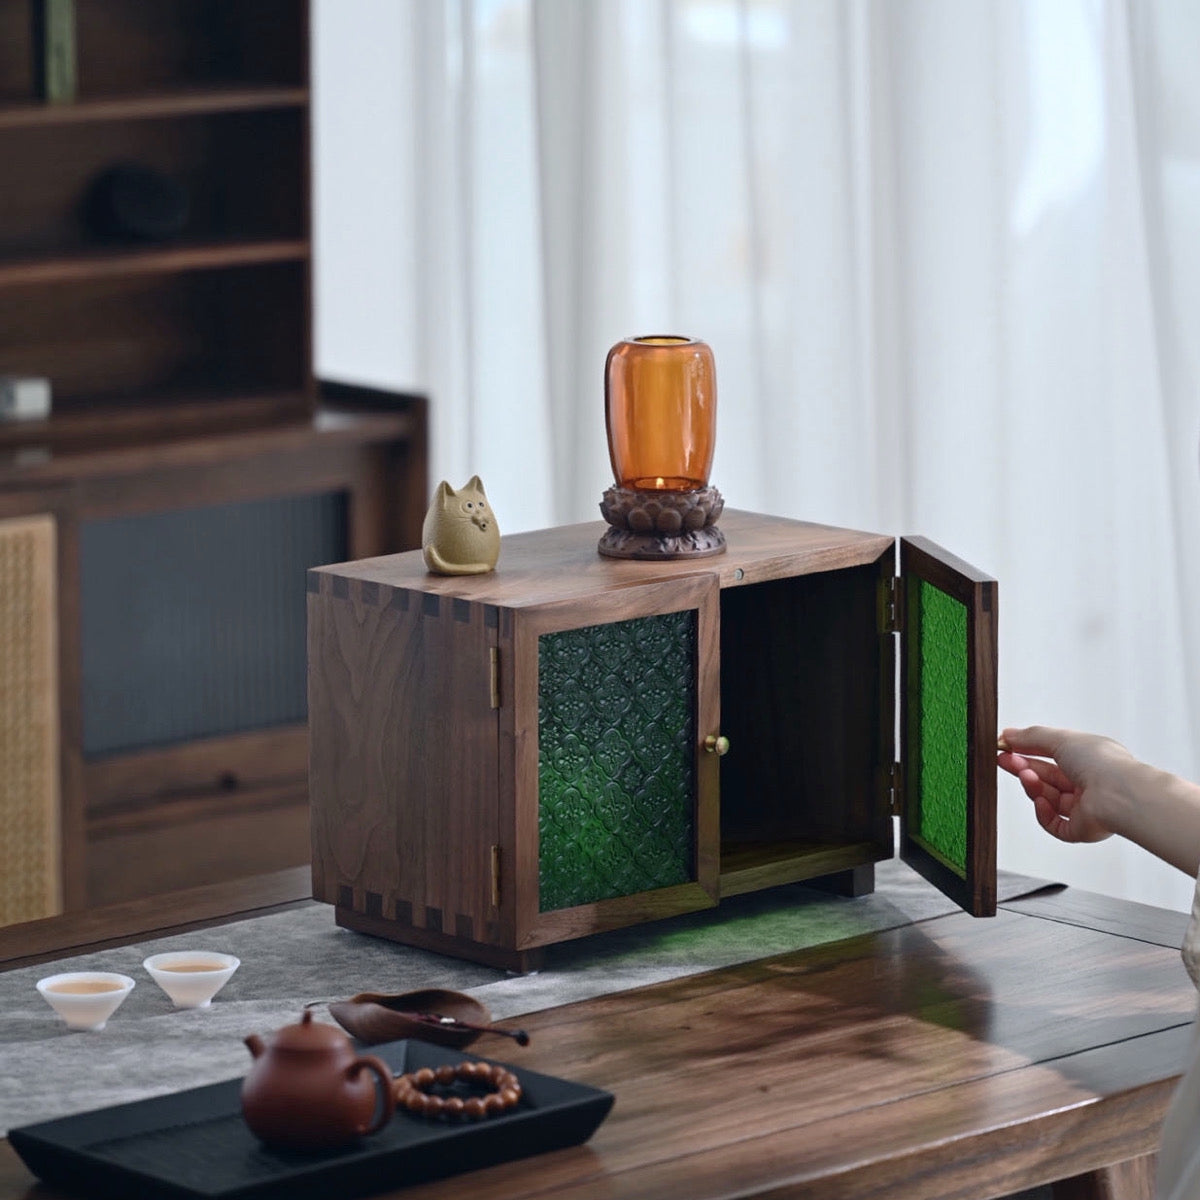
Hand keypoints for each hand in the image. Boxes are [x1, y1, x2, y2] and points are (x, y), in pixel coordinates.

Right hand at [997, 725, 1135, 844]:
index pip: (1050, 754)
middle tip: (1004, 760)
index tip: (1006, 746)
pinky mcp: (1080, 829)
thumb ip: (1031, 737)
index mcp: (1088, 759)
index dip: (1027, 750)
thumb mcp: (1061, 738)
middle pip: (1045, 776)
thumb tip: (1009, 734)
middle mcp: (1087, 783)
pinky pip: (1053, 824)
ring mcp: (1084, 807)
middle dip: (1023, 767)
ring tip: (1026, 776)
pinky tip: (1039, 801)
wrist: (1119, 795)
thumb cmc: (1103, 764)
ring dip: (1032, 786)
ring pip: (1046, 798)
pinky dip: (1042, 813)